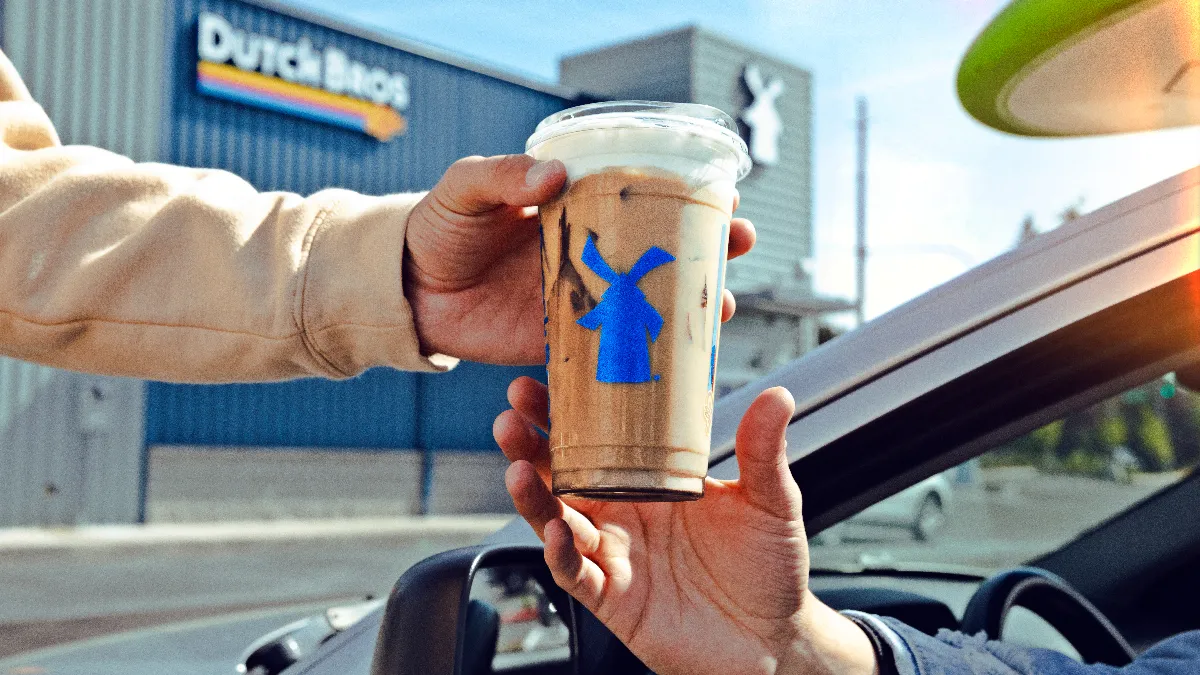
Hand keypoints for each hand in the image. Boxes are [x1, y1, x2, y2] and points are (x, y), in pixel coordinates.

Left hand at [403, 154, 755, 364]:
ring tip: (719, 302)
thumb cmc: (436, 227)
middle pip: (659, 249)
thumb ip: (503, 177)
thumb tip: (552, 177)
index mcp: (573, 209)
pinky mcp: (560, 342)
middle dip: (706, 247)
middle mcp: (587, 254)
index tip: (723, 190)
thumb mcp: (465, 188)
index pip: (641, 196)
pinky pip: (610, 348)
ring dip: (689, 302)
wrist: (405, 290)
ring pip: (648, 301)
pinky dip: (645, 353)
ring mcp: (579, 299)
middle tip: (738, 241)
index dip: (684, 193)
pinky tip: (678, 357)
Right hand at [494, 380, 878, 674]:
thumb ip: (762, 450)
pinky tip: (558, 533)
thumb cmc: (767, 567)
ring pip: (557, 522)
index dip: (566, 413)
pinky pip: (576, 575)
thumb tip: (775, 396)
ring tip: (517, 469)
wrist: (773, 638)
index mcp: (650, 481)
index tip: (544, 380)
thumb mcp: (769, 500)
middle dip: (531, 447)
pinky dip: (562, 555)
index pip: (597, 439)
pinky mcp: (614, 599)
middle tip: (511, 418)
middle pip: (561, 475)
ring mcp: (615, 556)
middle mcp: (623, 515)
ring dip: (534, 497)